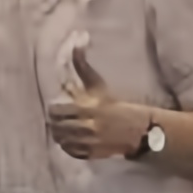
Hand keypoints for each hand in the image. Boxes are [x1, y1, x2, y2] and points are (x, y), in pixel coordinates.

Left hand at [50, 46, 153, 163]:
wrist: (138, 129)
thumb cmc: (114, 103)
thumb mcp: (97, 84)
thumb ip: (82, 64)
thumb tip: (78, 37)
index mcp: (87, 108)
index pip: (57, 111)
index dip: (54, 109)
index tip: (57, 106)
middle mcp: (87, 127)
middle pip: (57, 127)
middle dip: (55, 122)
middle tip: (58, 119)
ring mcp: (89, 143)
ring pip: (61, 141)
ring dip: (59, 134)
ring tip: (64, 129)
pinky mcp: (92, 155)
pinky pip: (70, 152)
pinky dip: (68, 147)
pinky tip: (72, 139)